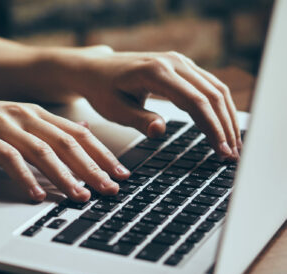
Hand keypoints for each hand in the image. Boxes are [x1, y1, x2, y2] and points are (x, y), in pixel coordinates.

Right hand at [0, 92, 131, 201]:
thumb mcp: (12, 121)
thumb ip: (44, 128)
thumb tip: (80, 133)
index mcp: (34, 112)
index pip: (78, 134)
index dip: (102, 154)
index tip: (120, 173)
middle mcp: (23, 115)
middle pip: (67, 143)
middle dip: (93, 168)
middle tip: (112, 189)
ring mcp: (2, 124)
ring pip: (43, 151)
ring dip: (65, 177)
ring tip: (81, 197)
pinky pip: (9, 160)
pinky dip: (25, 179)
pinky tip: (36, 197)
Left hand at [71, 46, 241, 159]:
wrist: (97, 69)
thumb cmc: (103, 89)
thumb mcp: (114, 109)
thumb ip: (138, 120)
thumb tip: (159, 130)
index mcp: (156, 72)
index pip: (194, 101)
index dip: (211, 127)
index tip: (220, 150)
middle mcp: (173, 62)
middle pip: (212, 95)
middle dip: (225, 126)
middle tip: (232, 155)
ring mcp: (181, 62)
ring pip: (216, 89)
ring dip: (228, 117)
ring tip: (233, 145)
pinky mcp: (184, 67)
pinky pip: (209, 86)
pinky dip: (220, 107)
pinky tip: (224, 126)